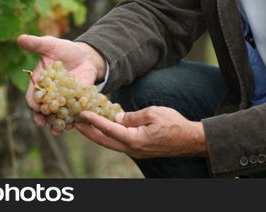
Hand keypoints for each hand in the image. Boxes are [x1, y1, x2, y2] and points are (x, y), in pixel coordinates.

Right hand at [17, 34, 106, 132]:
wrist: (85, 56)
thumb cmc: (64, 50)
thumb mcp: (51, 44)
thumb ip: (37, 44)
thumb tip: (20, 38)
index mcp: (38, 83)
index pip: (32, 96)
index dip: (33, 102)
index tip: (36, 106)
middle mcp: (48, 95)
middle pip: (41, 111)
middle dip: (41, 118)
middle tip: (43, 123)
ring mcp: (61, 101)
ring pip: (56, 116)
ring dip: (56, 124)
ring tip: (57, 130)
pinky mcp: (75, 104)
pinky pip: (72, 115)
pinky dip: (72, 121)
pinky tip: (74, 125)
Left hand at [76, 106, 207, 157]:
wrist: (190, 140)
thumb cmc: (174, 124)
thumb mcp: (153, 113)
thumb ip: (132, 116)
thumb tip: (117, 117)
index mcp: (134, 139)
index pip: (109, 128)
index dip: (94, 120)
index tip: (82, 113)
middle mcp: (132, 149)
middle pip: (104, 141)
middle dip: (89, 132)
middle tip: (75, 123)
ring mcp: (135, 151)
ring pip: (111, 143)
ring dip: (97, 135)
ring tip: (86, 125)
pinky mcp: (140, 150)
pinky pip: (119, 143)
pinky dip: (109, 135)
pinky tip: (106, 128)